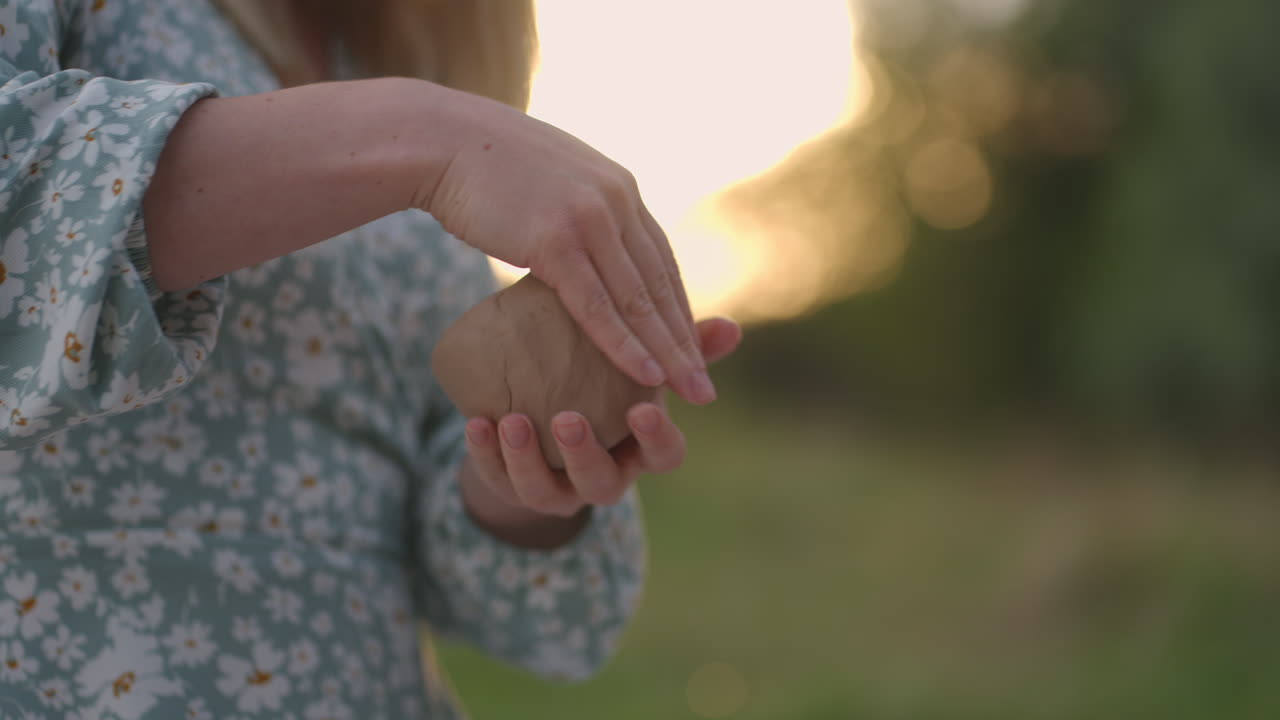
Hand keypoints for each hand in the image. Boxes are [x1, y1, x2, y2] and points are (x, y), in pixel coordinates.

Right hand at [412, 85, 713, 405]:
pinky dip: (625, 345)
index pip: (660, 260)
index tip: (693, 351)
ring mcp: (588, 219)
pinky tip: (647, 377)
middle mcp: (616, 201)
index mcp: (618, 187)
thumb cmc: (482, 168)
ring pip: (638, 300)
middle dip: (686, 341)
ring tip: (691, 393)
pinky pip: (598, 305)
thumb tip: (583, 239)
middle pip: (660, 285)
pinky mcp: (555, 240)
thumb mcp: (549, 181)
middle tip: (706, 389)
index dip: (678, 310)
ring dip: (668, 353)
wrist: (440, 140)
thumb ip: (577, 208)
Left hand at [459, 317, 741, 548]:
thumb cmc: (601, 385)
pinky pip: (496, 478)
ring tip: (513, 422)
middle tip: (568, 419)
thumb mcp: (634, 367)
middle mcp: (603, 478)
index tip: (643, 410)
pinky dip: (485, 453)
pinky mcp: (512, 486)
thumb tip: (732, 327)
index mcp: (638, 450)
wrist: (542, 419)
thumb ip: (675, 347)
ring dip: (527, 460)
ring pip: (545, 492)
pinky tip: (476, 421)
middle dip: (584, 455)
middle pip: (602, 483)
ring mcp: (557, 489)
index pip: (664, 456)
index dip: (656, 439)